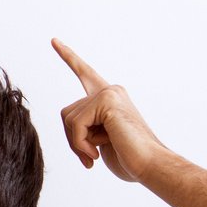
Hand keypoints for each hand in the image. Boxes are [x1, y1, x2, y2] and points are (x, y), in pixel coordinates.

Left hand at [52, 39, 168, 183]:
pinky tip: (96, 154)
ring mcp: (109, 94)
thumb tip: (70, 119)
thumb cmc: (129, 158)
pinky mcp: (107, 101)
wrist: (151, 165)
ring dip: (78, 143)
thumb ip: (86, 125)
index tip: (55, 41)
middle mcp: (110, 91)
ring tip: (97, 154)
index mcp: (110, 99)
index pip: (85, 74)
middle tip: (90, 157)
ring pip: (69, 118)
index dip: (69, 58)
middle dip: (73, 139)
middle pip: (68, 112)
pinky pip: (75, 124)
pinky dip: (79, 144)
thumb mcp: (100, 140)